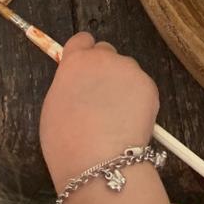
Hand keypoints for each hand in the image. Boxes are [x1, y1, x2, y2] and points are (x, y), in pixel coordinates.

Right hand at [40, 32, 160, 189]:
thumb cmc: (66, 142)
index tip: (85, 70)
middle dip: (104, 69)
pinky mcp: (149, 85)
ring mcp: (129, 70)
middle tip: (101, 99)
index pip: (82, 40)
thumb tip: (79, 83)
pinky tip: (129, 123)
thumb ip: (68, 84)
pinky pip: (141, 88)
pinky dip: (138, 101)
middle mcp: (103, 58)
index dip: (83, 54)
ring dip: (122, 86)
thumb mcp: (54, 106)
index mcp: (76, 61)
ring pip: (126, 71)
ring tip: (116, 118)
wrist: (98, 163)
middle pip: (106, 52)